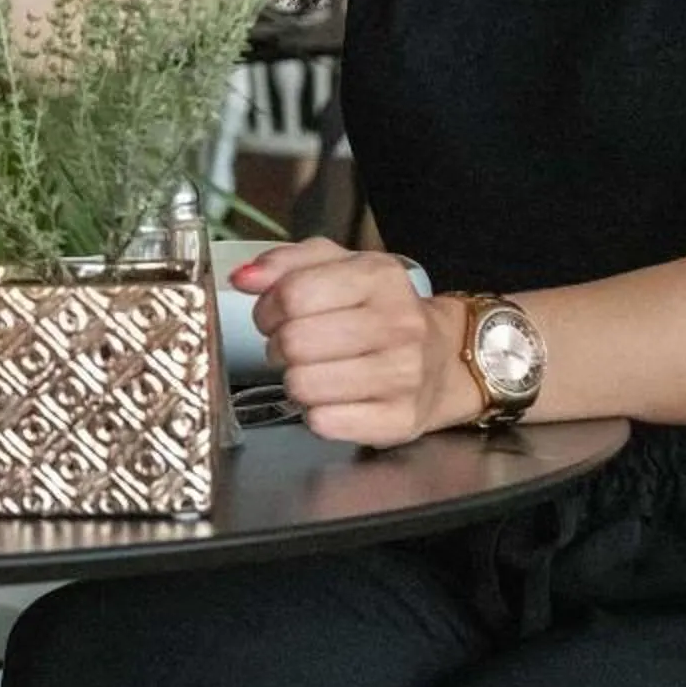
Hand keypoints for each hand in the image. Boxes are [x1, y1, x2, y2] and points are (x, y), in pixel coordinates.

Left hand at [236, 238, 459, 446]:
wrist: (442, 357)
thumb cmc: (378, 309)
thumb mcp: (336, 266)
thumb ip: (283, 263)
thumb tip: (242, 278)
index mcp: (379, 277)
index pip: (293, 294)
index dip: (267, 308)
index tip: (273, 315)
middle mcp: (399, 324)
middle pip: (294, 342)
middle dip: (279, 346)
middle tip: (292, 346)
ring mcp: (404, 375)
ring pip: (303, 385)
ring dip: (294, 380)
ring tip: (312, 370)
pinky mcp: (400, 420)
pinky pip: (323, 423)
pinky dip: (315, 412)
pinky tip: (332, 397)